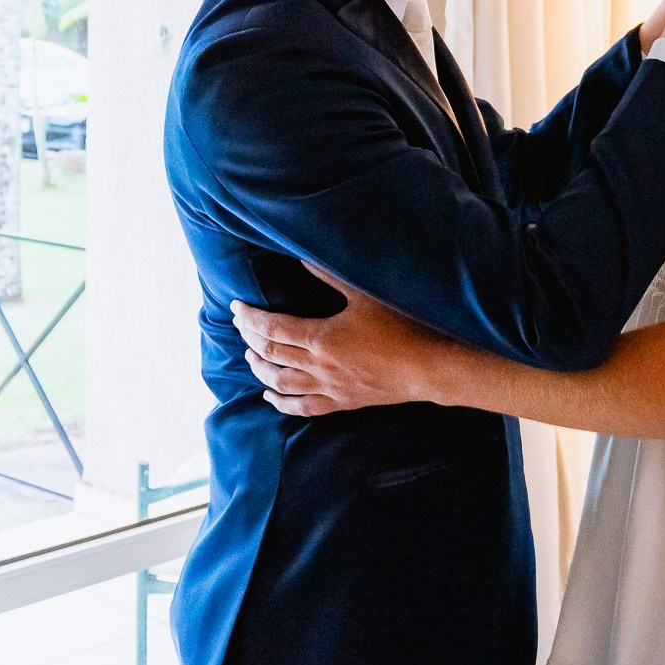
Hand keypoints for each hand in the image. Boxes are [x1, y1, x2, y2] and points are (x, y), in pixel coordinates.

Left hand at [233, 266, 460, 416]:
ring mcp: (328, 388)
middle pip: (271, 354)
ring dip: (260, 370)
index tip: (235, 307)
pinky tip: (270, 397)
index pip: (272, 328)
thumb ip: (330, 276)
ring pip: (280, 384)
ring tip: (250, 357)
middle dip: (250, 339)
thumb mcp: (364, 294)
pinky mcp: (342, 403)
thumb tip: (302, 257)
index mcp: (320, 338)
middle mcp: (318, 366)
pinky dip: (281, 403)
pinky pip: (303, 408)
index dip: (249, 318)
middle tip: (240, 326)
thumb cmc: (402, 327)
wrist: (429, 368)